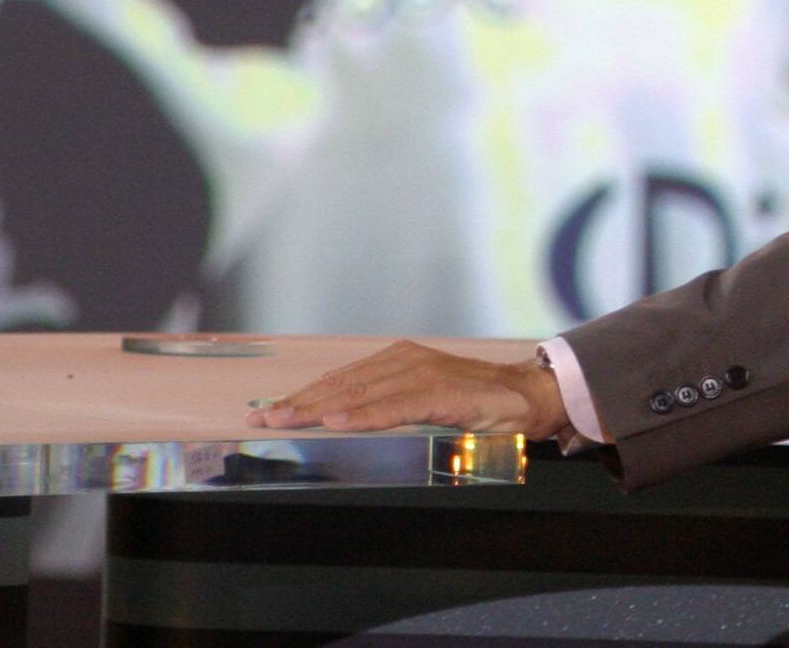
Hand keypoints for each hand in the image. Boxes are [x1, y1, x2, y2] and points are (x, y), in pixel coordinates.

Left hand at [249, 340, 567, 435]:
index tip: (270, 411)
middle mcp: (404, 361)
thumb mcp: (424, 408)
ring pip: (360, 392)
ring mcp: (422, 372)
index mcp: (397, 363)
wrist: (526, 398)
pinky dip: (364, 415)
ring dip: (319, 407)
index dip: (303, 396)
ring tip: (286, 419)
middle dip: (299, 402)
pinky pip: (395, 406)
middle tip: (262, 418)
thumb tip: (347, 427)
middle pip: (341, 385)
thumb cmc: (475, 406)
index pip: (341, 381)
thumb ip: (390, 412)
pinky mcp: (440, 391)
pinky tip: (339, 422)